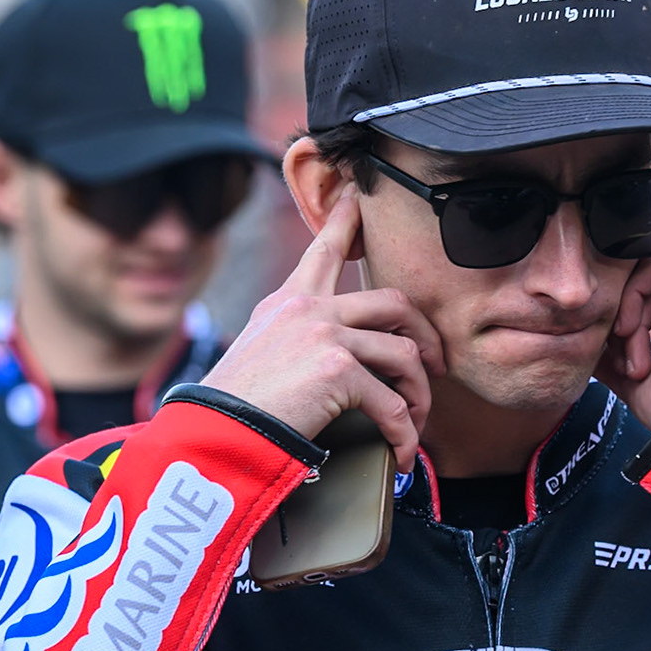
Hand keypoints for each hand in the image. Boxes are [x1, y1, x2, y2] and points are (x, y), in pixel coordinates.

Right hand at [200, 191, 444, 461]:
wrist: (216, 433)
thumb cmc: (234, 408)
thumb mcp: (259, 355)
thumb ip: (294, 342)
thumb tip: (337, 364)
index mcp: (288, 301)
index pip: (325, 249)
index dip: (349, 221)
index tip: (362, 200)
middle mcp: (308, 307)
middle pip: (393, 302)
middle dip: (424, 336)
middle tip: (434, 366)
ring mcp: (325, 333)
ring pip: (404, 352)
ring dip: (419, 393)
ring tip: (416, 421)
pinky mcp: (339, 368)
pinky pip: (393, 403)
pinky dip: (404, 432)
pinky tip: (401, 450)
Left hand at [594, 239, 650, 429]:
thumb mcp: (635, 368)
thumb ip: (613, 342)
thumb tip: (581, 329)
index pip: (650, 285)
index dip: (624, 314)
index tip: (617, 360)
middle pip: (645, 275)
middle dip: (622, 315)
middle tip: (620, 360)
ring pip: (646, 271)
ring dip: (626, 314)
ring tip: (632, 360)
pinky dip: (633, 299)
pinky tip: (631, 334)